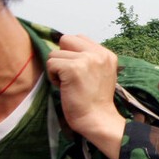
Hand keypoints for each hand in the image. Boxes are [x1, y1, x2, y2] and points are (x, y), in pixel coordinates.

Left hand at [47, 34, 127, 158]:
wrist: (97, 120)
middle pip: (66, 39)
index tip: (76, 71)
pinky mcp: (73, 68)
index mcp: (106, 54)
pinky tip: (63, 87)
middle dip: (62, 56)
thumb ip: (89, 59)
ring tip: (68, 84)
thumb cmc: (95, 102)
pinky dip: (53, 77)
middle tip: (69, 75)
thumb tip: (64, 49)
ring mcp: (86, 59)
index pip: (79, 38)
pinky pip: (51, 64)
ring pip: (55, 54)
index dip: (71, 52)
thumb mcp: (101, 74)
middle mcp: (98, 54)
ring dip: (57, 70)